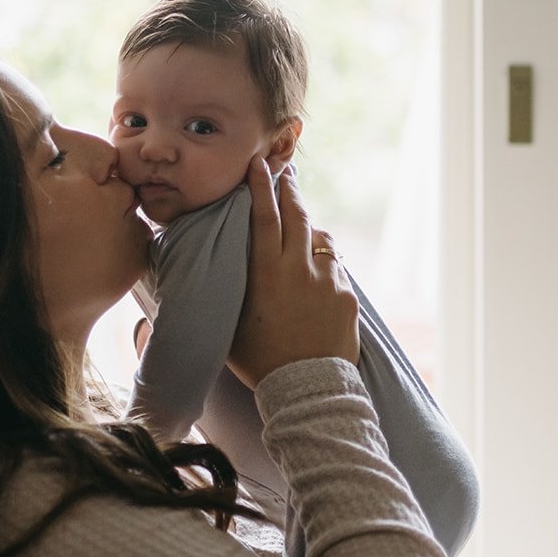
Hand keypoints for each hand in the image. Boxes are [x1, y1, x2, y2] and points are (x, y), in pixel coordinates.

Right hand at [227, 158, 359, 389]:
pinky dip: (325, 265)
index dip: (261, 187)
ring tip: (302, 234)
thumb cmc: (261, 363)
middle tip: (285, 173)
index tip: (259, 165)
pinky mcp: (347, 295)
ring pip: (320, 240)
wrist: (308, 391)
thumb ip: (231, 293)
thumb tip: (210, 277)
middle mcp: (298, 269)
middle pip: (296, 215)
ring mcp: (327, 281)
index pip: (264, 217)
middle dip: (289, 190)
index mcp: (266, 274)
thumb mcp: (233, 324)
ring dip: (309, 232)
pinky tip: (318, 275)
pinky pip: (335, 268)